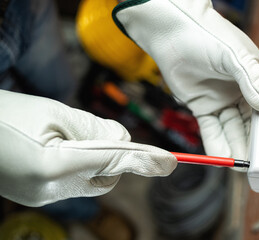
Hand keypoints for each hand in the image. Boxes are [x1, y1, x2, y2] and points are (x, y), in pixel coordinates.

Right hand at [0, 90, 176, 206]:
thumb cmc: (6, 115)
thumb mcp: (53, 112)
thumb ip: (93, 129)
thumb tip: (125, 139)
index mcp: (53, 165)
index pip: (114, 161)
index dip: (144, 159)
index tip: (169, 161)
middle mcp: (49, 189)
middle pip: (106, 177)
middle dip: (112, 157)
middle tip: (97, 135)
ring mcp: (41, 197)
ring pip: (90, 180)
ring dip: (93, 160)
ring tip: (65, 138)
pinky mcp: (36, 196)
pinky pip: (72, 183)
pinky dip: (76, 166)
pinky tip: (56, 149)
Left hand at [113, 0, 258, 160]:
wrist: (171, 32)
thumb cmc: (204, 34)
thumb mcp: (235, 56)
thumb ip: (254, 81)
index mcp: (255, 79)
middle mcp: (240, 92)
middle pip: (249, 124)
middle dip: (252, 144)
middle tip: (255, 164)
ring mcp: (220, 100)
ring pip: (230, 129)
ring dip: (235, 147)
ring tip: (240, 166)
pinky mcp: (202, 106)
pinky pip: (211, 129)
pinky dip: (216, 143)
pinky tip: (222, 156)